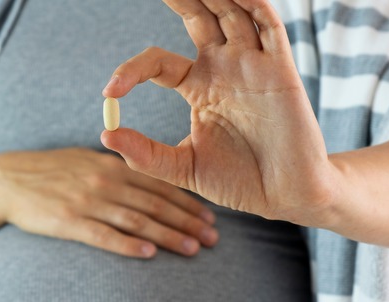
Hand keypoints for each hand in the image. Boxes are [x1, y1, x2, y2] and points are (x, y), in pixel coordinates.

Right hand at [0, 148, 218, 257]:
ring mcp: (87, 201)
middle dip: (188, 221)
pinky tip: (148, 253)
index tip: (209, 217)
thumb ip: (115, 172)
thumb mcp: (85, 163)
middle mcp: (104, 181)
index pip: (158, 185)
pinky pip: (103, 235)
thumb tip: (144, 186)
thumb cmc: (48, 174)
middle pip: (155, 203)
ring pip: (137, 219)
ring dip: (168, 234)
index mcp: (111, 166)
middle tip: (214, 239)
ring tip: (193, 249)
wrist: (5, 182)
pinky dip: (128, 244)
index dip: (187, 202)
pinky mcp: (68, 221)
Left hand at [101, 0, 336, 225]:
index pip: (157, 63)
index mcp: (198, 87)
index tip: (109, 93)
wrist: (284, 196)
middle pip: (198, 18)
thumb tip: (105, 134)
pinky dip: (253, 6)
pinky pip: (269, 28)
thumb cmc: (238, 181)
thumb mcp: (183, 168)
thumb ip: (146, 155)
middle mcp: (224, 68)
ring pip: (231, 13)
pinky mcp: (280, 70)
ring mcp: (252, 65)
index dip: (131, 71)